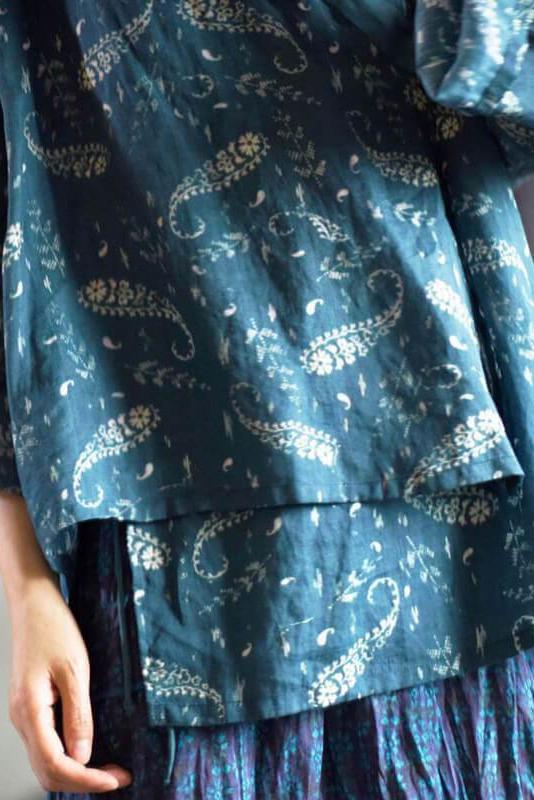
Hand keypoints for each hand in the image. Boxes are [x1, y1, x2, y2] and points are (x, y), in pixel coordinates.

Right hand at [7, 576, 132, 792]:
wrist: (34, 604)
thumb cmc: (54, 629)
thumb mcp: (74, 669)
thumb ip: (78, 714)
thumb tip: (82, 756)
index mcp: (30, 711)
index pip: (55, 764)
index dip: (86, 779)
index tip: (116, 779)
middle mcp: (22, 719)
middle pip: (47, 771)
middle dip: (83, 781)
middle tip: (118, 776)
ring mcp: (24, 714)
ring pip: (46, 760)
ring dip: (76, 770)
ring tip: (109, 767)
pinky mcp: (31, 707)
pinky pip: (47, 743)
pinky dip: (68, 755)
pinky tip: (90, 749)